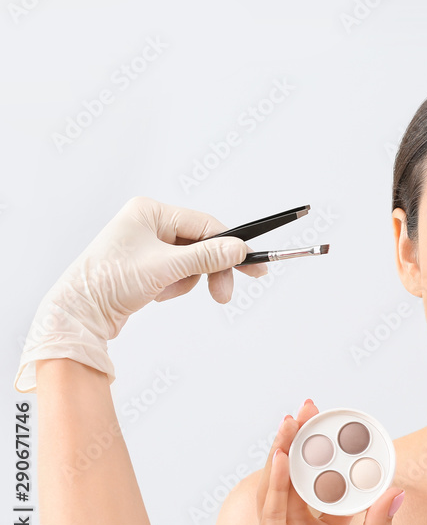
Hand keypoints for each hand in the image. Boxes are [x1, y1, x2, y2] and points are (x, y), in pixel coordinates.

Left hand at [15, 196, 264, 391]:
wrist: (79, 313)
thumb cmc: (109, 282)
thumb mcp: (165, 267)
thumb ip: (206, 257)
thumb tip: (238, 249)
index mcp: (149, 212)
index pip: (204, 224)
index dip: (229, 246)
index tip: (250, 264)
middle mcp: (148, 223)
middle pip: (200, 243)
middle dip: (209, 270)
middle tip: (223, 293)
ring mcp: (147, 244)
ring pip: (191, 261)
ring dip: (185, 280)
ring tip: (163, 291)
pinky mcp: (146, 265)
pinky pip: (177, 273)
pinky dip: (173, 286)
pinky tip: (155, 294)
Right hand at [248, 399, 404, 524]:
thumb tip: (396, 492)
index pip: (333, 485)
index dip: (337, 458)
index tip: (347, 428)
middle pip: (302, 477)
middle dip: (305, 442)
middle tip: (312, 408)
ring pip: (282, 485)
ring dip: (285, 451)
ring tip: (293, 419)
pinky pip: (270, 511)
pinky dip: (273, 482)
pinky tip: (279, 456)